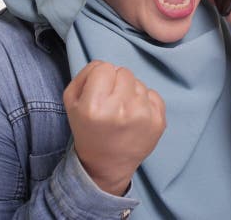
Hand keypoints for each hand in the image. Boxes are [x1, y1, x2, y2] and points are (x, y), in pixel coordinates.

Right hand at [63, 61, 166, 194]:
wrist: (107, 164)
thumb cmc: (87, 129)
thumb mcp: (71, 101)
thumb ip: (86, 74)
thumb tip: (106, 65)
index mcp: (95, 106)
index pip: (104, 67)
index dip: (100, 78)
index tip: (99, 93)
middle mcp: (121, 110)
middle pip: (124, 72)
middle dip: (117, 83)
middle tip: (111, 103)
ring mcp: (143, 116)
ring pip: (139, 82)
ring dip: (131, 93)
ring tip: (122, 112)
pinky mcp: (159, 122)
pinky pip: (153, 94)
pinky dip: (145, 102)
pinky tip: (135, 117)